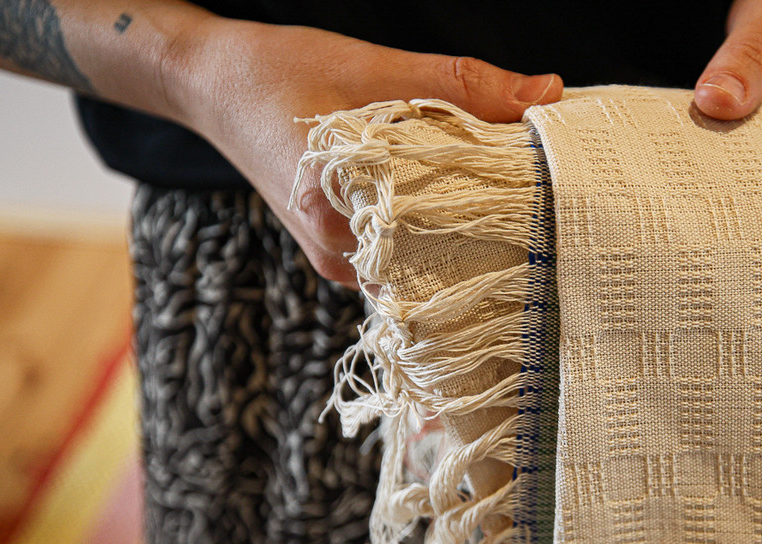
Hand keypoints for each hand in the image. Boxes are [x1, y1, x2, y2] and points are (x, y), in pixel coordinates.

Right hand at [175, 18, 562, 287]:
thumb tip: (545, 93)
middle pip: (438, 259)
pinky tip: (465, 202)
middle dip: (492, 231)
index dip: (501, 222)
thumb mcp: (373, 66)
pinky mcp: (340, 251)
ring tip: (511, 198)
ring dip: (465, 231)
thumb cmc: (280, 71)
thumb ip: (460, 84)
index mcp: (335, 214)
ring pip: (423, 259)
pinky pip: (403, 253)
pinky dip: (435, 228)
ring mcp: (338, 259)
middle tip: (545, 199)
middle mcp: (337, 253)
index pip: (441, 240)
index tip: (549, 200)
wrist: (211, 83)